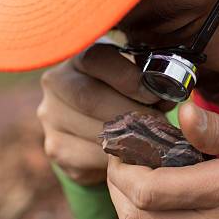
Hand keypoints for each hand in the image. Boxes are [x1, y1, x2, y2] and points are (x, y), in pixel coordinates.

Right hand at [37, 43, 166, 184]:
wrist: (94, 125)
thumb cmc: (122, 93)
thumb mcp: (133, 75)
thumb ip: (147, 78)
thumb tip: (167, 95)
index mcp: (78, 57)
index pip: (96, 59)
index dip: (127, 77)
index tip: (155, 94)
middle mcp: (56, 83)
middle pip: (90, 98)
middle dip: (131, 113)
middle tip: (160, 124)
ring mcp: (51, 118)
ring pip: (91, 131)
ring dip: (128, 140)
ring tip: (154, 141)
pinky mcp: (56, 148)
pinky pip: (88, 158)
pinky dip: (116, 161)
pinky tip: (134, 157)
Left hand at [106, 102, 218, 218]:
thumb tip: (185, 111)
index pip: (148, 191)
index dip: (121, 172)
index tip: (120, 150)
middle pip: (138, 218)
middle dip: (117, 189)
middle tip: (122, 163)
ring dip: (135, 204)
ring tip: (143, 174)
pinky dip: (160, 217)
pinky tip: (172, 194)